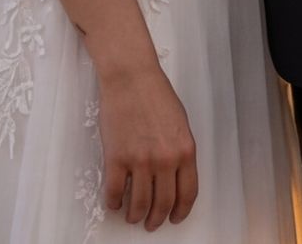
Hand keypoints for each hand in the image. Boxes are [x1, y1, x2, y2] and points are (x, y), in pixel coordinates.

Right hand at [96, 55, 198, 228]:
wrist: (131, 77)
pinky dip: (114, 202)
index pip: (187, 193)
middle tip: (152, 224)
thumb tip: (175, 175)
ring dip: (136, 216)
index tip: (175, 218)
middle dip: (157, 219)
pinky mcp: (117, 158)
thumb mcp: (180, 123)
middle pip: (163, 203)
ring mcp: (140, 160)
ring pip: (139, 203)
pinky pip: (115, 191)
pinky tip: (114, 203)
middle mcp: (165, 160)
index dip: (181, 211)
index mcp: (185, 151)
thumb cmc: (156, 94)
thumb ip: (180, 151)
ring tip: (133, 217)